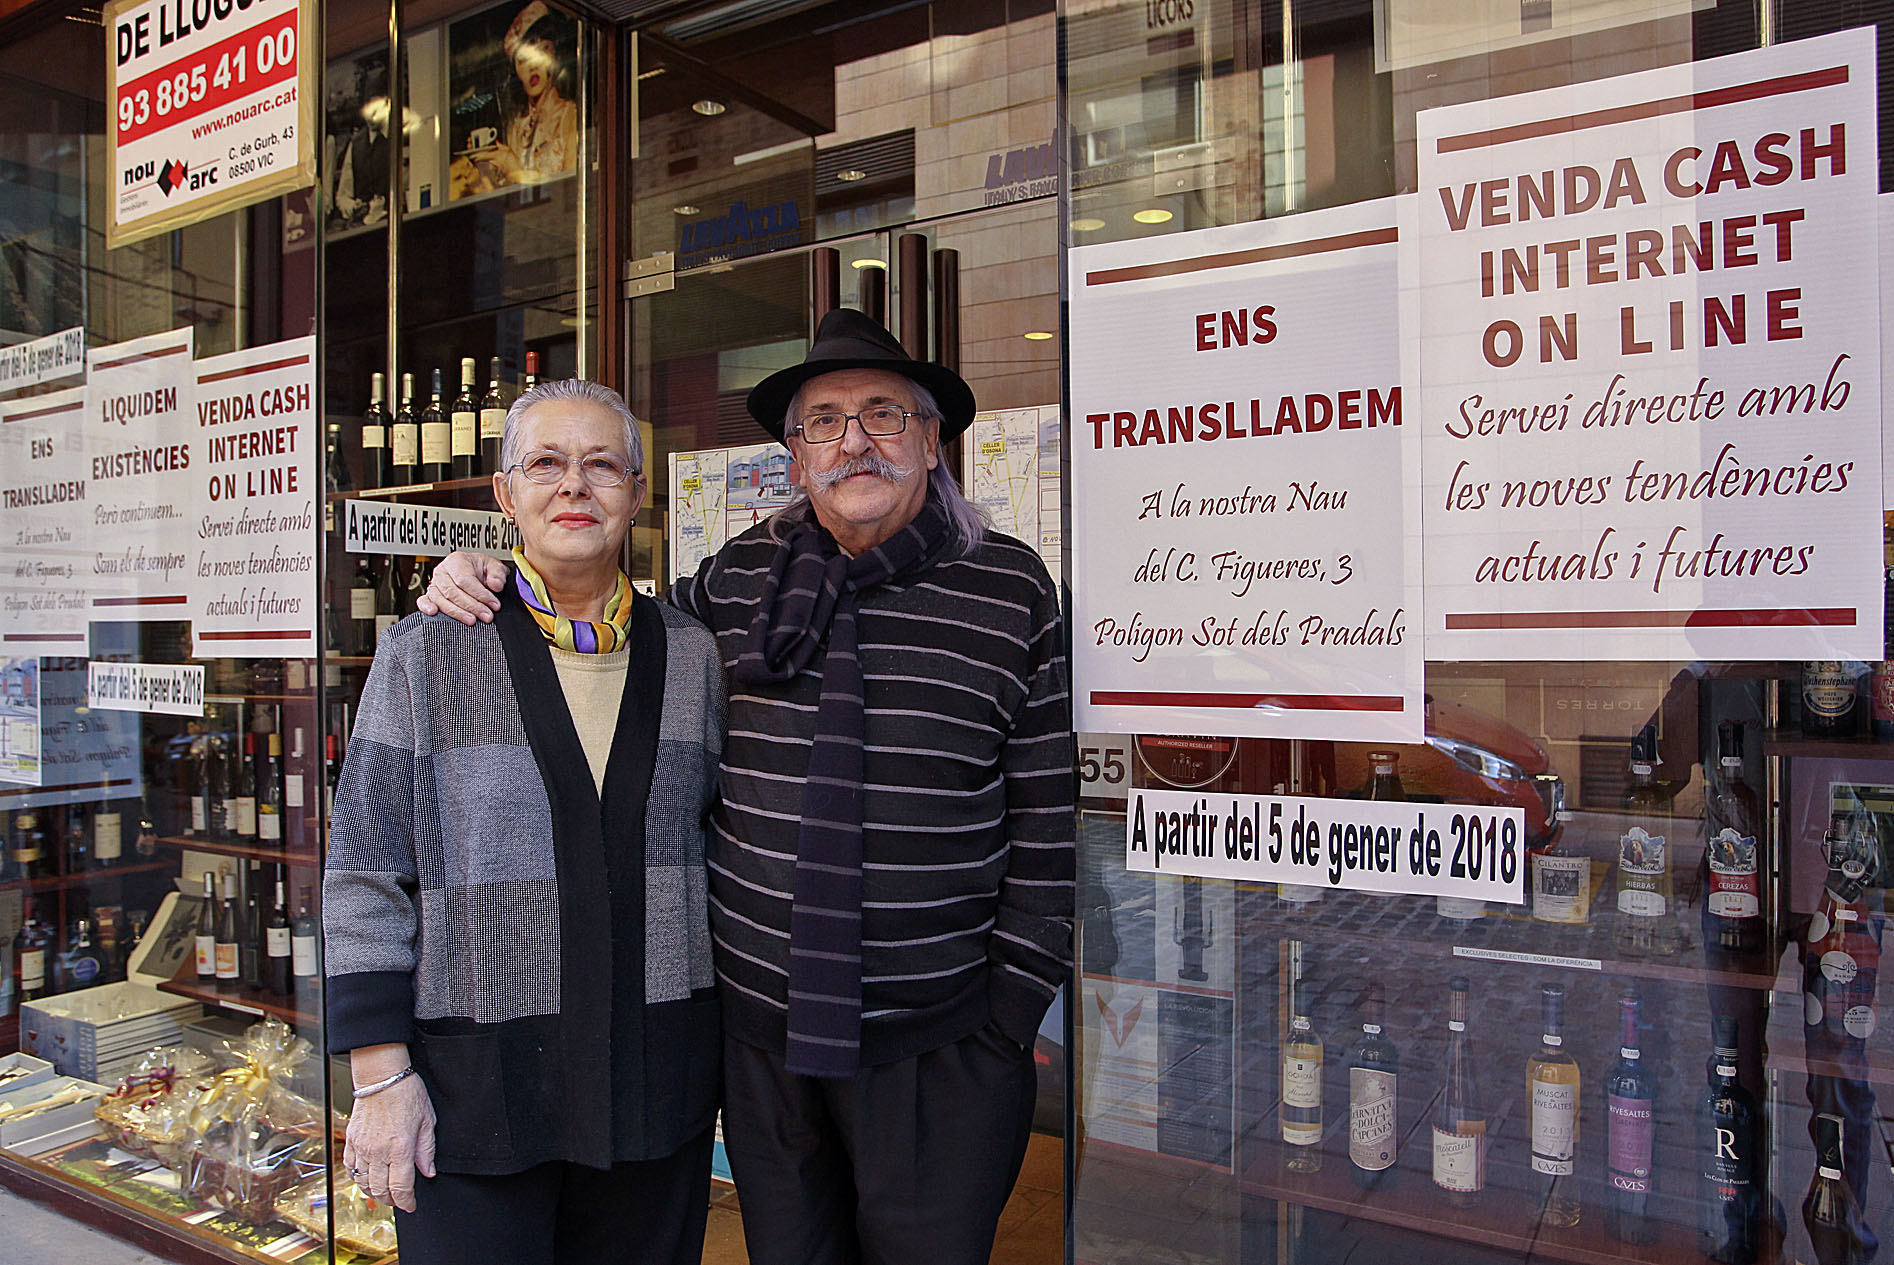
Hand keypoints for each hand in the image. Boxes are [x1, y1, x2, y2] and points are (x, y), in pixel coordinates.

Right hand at [343, 1071, 435, 1212]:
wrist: (382, 1077)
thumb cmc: (407, 1093)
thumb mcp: (427, 1120)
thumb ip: (426, 1150)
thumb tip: (428, 1171)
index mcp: (400, 1148)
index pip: (401, 1187)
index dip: (406, 1201)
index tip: (411, 1204)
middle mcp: (378, 1151)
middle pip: (380, 1190)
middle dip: (391, 1200)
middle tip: (399, 1200)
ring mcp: (362, 1147)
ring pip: (363, 1182)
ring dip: (374, 1192)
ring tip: (384, 1192)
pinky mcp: (351, 1140)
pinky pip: (350, 1168)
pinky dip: (358, 1177)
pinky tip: (366, 1177)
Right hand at [417, 551, 506, 623]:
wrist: (475, 573)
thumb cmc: (481, 570)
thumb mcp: (494, 566)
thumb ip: (497, 573)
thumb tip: (496, 585)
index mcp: (457, 561)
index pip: (465, 579)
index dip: (480, 594)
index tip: (493, 604)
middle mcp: (443, 572)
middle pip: (453, 591)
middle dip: (472, 606)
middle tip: (487, 616)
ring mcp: (434, 584)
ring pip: (441, 599)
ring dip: (457, 612)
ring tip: (472, 620)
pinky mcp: (430, 595)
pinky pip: (423, 601)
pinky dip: (426, 607)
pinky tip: (434, 613)